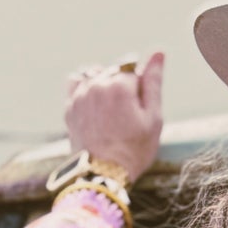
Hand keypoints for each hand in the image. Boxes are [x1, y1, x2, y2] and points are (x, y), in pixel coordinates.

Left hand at [63, 50, 164, 182]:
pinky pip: (76, 82)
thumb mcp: (153, 118)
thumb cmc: (134, 150)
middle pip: (115, 71)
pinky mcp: (70, 105)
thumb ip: (153, 81)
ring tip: (111, 112)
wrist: (102, 176)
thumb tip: (158, 51)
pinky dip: (86, 87)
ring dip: (105, 85)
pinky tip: (94, 104)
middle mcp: (97, 83)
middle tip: (126, 116)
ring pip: (96, 74)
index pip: (134, 68)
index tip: (140, 108)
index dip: (141, 87)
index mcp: (121, 83)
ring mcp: (81, 93)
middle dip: (123, 86)